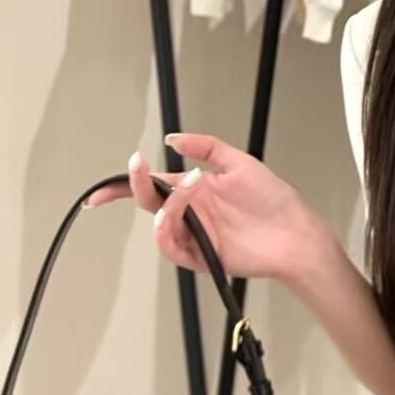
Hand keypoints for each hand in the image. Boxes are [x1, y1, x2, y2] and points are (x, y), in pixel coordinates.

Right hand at [85, 135, 318, 283]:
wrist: (294, 231)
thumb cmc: (273, 200)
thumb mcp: (238, 161)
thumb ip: (205, 146)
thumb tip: (173, 138)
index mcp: (193, 190)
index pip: (151, 185)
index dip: (123, 184)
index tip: (100, 189)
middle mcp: (190, 213)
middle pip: (147, 202)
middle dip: (134, 184)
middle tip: (139, 166)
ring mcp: (195, 235)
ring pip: (158, 225)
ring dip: (165, 205)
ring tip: (188, 186)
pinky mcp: (202, 256)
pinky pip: (172, 248)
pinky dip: (167, 231)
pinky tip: (176, 215)